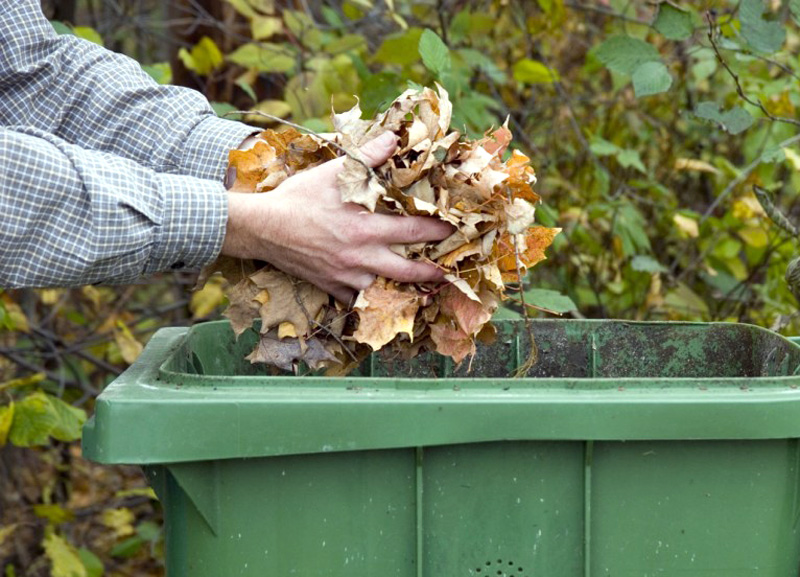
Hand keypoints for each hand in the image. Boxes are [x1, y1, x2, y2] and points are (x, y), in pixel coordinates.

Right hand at [221, 132, 453, 302]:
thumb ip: (368, 158)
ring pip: (382, 288)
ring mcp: (346, 275)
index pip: (413, 231)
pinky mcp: (330, 286)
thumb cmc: (299, 198)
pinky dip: (365, 296)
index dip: (437, 232)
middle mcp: (361, 256)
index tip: (452, 231)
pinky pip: (355, 299)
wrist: (263, 228)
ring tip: (412, 285)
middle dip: (430, 272)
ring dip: (397, 286)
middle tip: (445, 272)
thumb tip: (394, 139)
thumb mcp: (334, 172)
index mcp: (366, 227)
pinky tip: (372, 291)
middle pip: (406, 270)